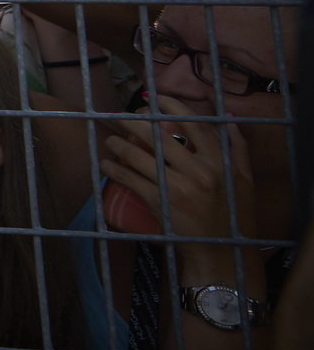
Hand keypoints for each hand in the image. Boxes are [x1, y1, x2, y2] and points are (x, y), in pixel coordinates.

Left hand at [102, 100, 252, 268]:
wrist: (222, 251)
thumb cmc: (233, 214)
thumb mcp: (244, 178)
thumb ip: (238, 146)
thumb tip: (228, 116)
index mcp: (222, 162)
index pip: (196, 125)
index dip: (173, 107)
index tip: (156, 98)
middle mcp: (201, 172)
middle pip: (161, 138)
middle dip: (136, 123)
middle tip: (122, 117)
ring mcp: (180, 188)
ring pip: (141, 158)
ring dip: (120, 145)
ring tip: (110, 140)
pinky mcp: (162, 204)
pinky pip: (131, 180)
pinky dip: (115, 170)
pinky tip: (106, 164)